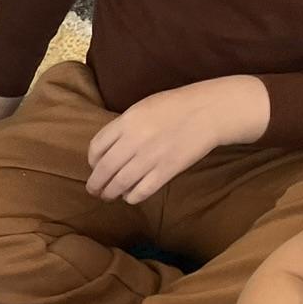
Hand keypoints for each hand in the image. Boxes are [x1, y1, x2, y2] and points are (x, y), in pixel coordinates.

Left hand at [86, 79, 266, 204]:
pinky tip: (130, 196)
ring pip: (119, 183)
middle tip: (94, 190)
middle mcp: (134, 140)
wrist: (210, 110)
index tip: (94, 166)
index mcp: (126, 121)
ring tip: (108, 196)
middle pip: (103, 169)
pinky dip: (131, 197)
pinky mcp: (167, 170)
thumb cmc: (176, 106)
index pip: (96, 147)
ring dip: (110, 193)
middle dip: (95, 184)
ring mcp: (150, 156)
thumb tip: (106, 149)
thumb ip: (124, 126)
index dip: (92, 161)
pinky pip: (142, 190)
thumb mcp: (143, 108)